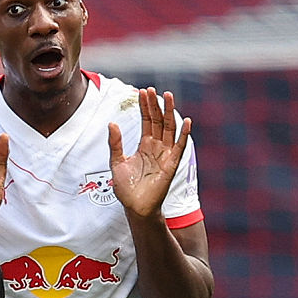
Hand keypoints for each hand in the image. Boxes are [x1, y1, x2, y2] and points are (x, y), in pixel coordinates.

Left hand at [108, 88, 190, 219]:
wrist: (135, 207)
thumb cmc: (126, 188)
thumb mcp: (117, 162)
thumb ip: (116, 143)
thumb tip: (112, 123)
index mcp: (144, 145)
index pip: (147, 121)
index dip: (145, 107)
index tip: (142, 92)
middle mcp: (156, 147)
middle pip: (158, 121)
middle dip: (156, 105)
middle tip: (153, 89)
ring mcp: (165, 154)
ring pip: (169, 129)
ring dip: (169, 112)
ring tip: (168, 96)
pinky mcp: (172, 164)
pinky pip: (179, 146)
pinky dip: (183, 134)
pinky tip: (186, 121)